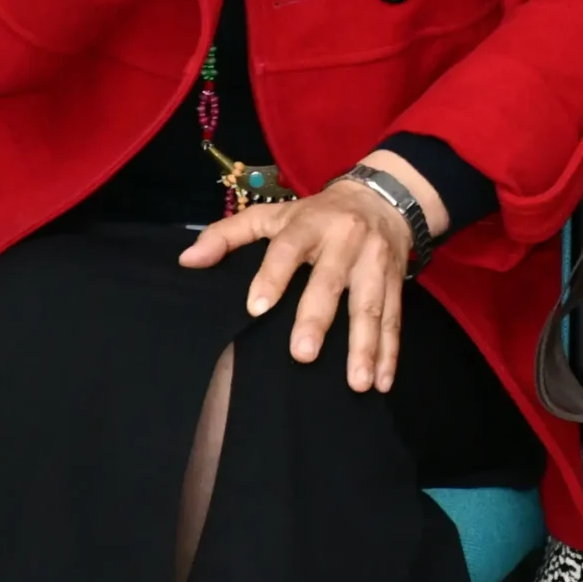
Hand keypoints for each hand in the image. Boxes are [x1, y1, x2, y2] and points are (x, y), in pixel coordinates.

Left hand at [181, 181, 414, 391]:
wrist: (382, 198)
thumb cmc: (316, 214)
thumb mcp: (273, 215)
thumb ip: (228, 235)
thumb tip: (187, 260)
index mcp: (309, 225)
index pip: (287, 249)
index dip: (272, 276)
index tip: (256, 308)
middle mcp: (343, 242)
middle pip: (330, 281)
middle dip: (318, 319)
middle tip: (302, 355)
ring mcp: (373, 263)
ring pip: (370, 306)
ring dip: (365, 346)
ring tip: (356, 383)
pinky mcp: (395, 281)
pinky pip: (394, 319)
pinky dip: (391, 352)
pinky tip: (382, 382)